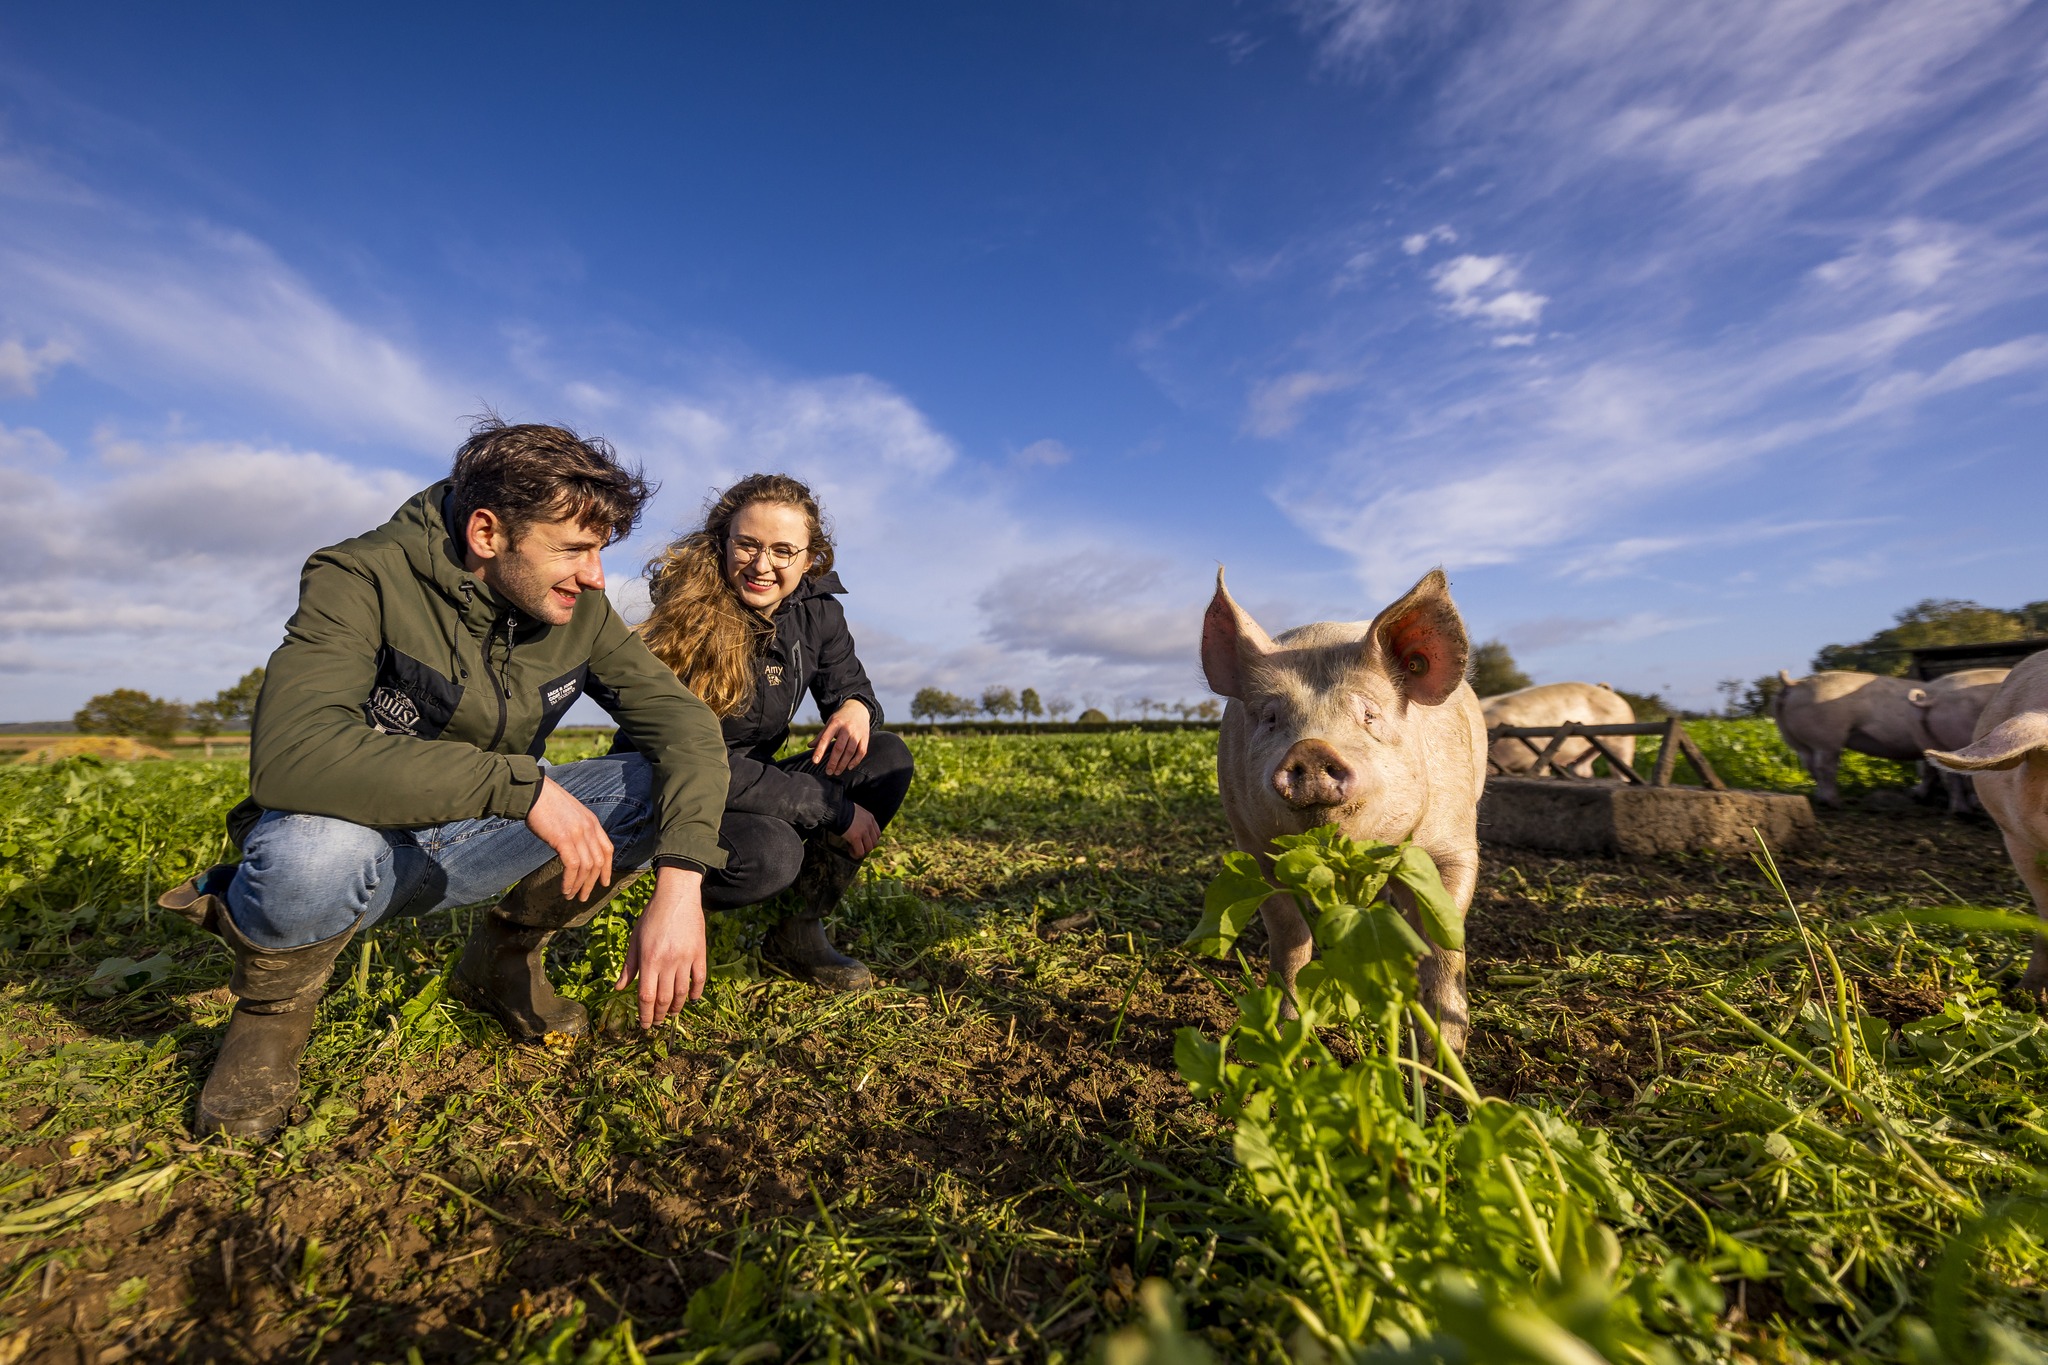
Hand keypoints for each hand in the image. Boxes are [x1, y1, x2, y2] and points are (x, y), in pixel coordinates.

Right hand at [525, 776, 612, 901]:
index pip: (607, 849)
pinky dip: (569, 881)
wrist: (533, 792)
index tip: (604, 882)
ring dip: (579, 886)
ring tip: (572, 897)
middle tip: (584, 897)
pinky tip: (564, 889)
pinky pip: (572, 866)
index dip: (607, 868)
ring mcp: (577, 834)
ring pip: (586, 867)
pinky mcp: (563, 839)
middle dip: (592, 882)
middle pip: (598, 862)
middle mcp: (589, 828)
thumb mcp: (571, 814)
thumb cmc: (546, 803)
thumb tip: (574, 847)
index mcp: (592, 822)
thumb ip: (577, 829)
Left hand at [615, 867, 706, 1026]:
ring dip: (677, 1007)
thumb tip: (619, 988)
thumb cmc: (652, 916)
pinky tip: (691, 999)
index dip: (645, 1014)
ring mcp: (685, 958)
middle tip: (657, 1022)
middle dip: (660, 1015)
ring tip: (672, 1014)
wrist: (677, 896)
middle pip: (664, 999)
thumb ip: (629, 966)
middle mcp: (667, 962)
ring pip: (682, 992)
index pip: (646, 996)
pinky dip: (696, 992)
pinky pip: (700, 978)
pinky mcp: (700, 953)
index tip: (645, 1024)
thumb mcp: (636, 940)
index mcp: (649, 959)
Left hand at [811, 700, 871, 776]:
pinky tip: (849, 767)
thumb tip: (809, 746)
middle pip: (839, 748)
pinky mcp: (865, 737)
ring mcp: (857, 733)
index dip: (819, 751)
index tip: (815, 761)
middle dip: (833, 762)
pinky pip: (861, 752)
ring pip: (850, 752)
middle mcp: (846, 729)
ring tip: (837, 771)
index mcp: (835, 724)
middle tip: (828, 772)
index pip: (825, 739)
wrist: (858, 708)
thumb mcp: (830, 722)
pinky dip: (855, 761)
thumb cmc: (841, 718)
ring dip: (843, 764)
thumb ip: (821, 735)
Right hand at [842, 802, 881, 858]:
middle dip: (867, 846)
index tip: (864, 841)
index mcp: (870, 817)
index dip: (871, 840)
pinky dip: (856, 854)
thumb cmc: (842, 810)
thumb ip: (860, 820)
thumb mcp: (856, 812)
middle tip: (858, 846)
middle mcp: (869, 825)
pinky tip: (850, 851)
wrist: (836, 809)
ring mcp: (864, 831)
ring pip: (869, 848)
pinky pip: (860, 852)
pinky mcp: (856, 837)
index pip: (877, 833)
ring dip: (862, 851)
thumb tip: (856, 829)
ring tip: (853, 849)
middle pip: (875, 842)